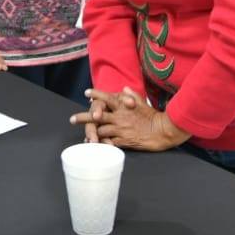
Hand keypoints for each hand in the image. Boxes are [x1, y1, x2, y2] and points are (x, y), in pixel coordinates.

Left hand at [72, 87, 191, 150]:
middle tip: (72, 119)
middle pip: (97, 116)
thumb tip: (124, 88)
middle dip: (83, 118)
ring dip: (91, 134)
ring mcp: (120, 129)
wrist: (162, 131)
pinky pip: (108, 143)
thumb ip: (132, 95)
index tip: (86, 93)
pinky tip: (95, 146)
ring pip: (100, 130)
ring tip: (84, 136)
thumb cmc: (153, 117)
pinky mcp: (123, 141)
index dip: (96, 95)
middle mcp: (119, 117)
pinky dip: (101, 144)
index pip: (106, 98)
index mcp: (123, 106)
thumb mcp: (143, 102)